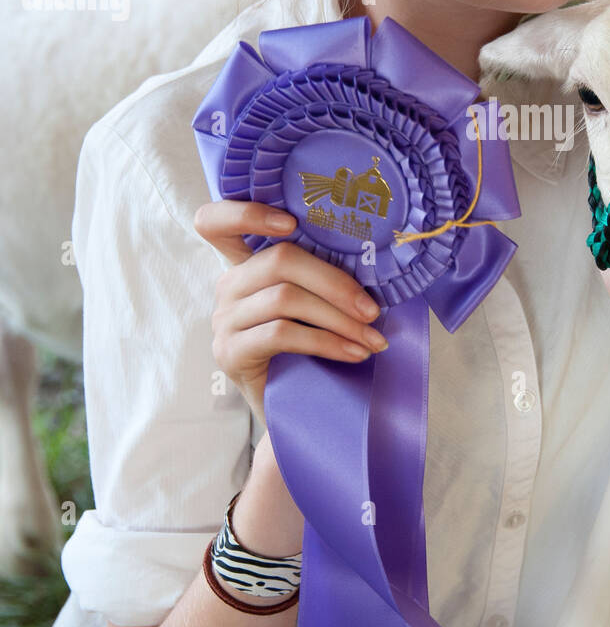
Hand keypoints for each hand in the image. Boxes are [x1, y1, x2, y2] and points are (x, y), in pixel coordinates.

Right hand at [193, 200, 388, 428]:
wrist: (291, 413)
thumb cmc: (308, 352)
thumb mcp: (312, 308)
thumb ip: (320, 279)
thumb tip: (375, 262)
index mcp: (246, 266)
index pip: (217, 222)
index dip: (247, 212)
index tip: (293, 222)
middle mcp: (227, 286)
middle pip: (280, 260)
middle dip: (336, 283)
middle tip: (373, 310)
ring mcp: (223, 320)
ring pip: (286, 299)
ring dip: (339, 319)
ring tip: (373, 338)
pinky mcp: (230, 352)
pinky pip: (282, 334)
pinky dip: (327, 342)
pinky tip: (353, 353)